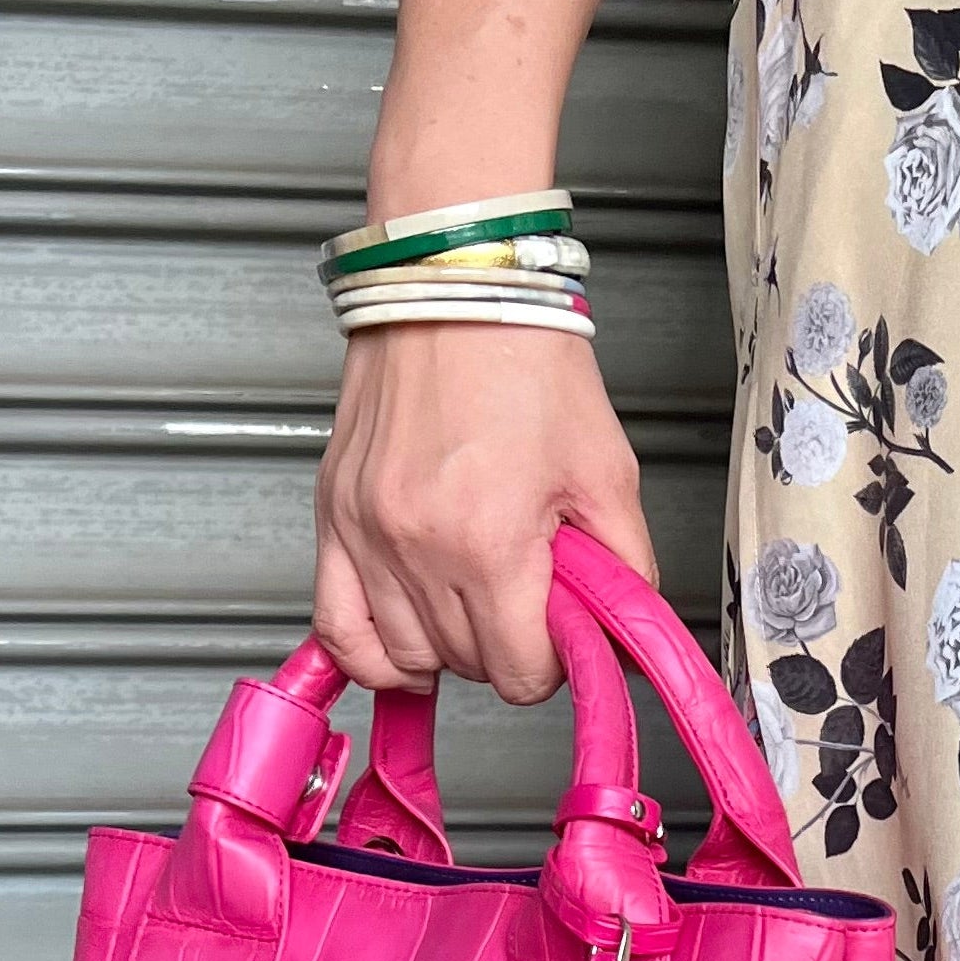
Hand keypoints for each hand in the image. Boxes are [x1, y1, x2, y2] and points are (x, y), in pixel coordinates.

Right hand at [313, 322, 657, 702]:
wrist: (455, 287)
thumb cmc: (526, 361)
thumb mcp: (607, 470)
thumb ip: (624, 568)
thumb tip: (625, 636)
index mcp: (489, 540)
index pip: (518, 672)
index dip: (550, 665)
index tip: (559, 633)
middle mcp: (417, 546)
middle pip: (466, 666)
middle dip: (504, 649)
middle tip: (525, 601)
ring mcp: (366, 535)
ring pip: (404, 656)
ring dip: (445, 649)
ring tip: (473, 606)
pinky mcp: (334, 517)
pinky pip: (336, 627)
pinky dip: (370, 652)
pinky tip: (405, 639)